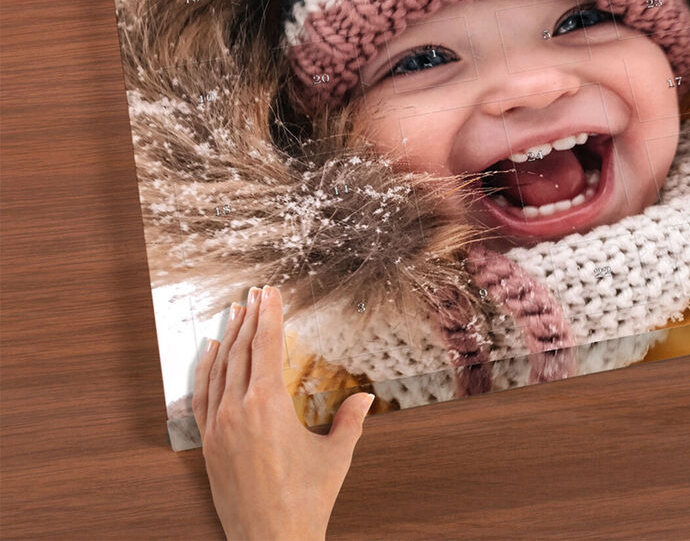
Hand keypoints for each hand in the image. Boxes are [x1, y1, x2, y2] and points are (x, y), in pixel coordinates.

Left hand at [194, 285, 375, 540]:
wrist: (270, 539)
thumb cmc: (305, 500)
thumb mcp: (335, 456)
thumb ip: (350, 421)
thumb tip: (366, 397)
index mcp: (268, 406)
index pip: (268, 347)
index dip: (271, 316)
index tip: (271, 293)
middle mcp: (237, 410)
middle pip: (242, 351)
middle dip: (250, 319)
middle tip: (256, 293)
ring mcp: (218, 427)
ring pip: (220, 369)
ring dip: (229, 338)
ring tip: (236, 312)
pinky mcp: (208, 444)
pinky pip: (202, 396)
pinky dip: (206, 370)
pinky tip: (211, 353)